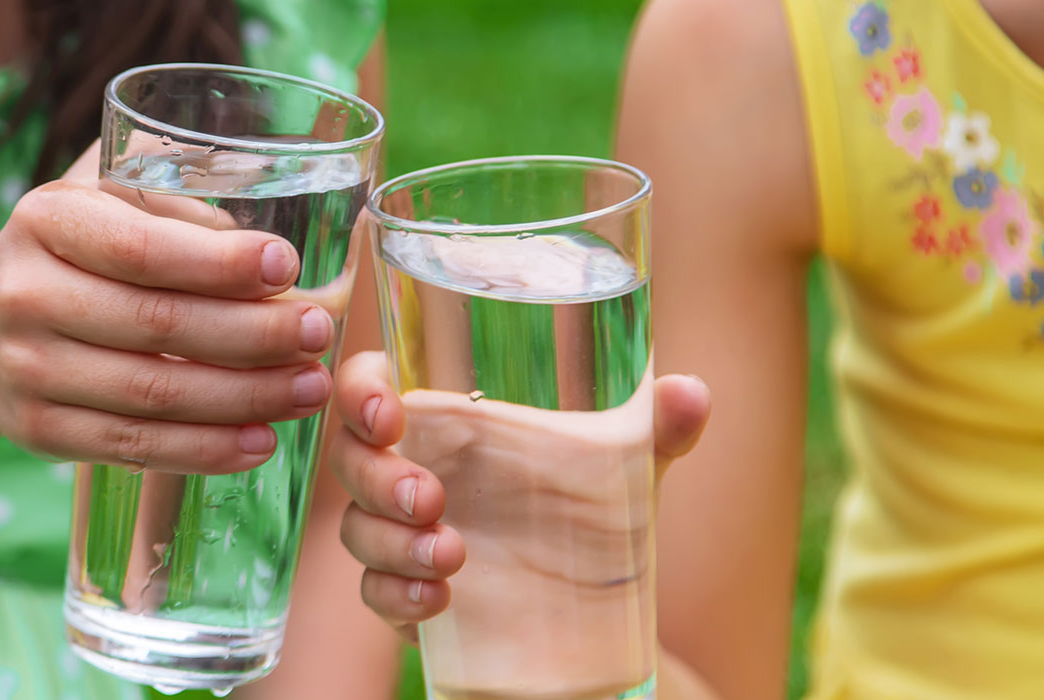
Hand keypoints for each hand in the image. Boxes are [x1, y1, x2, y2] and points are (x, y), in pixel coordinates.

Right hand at [0, 146, 336, 473]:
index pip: (141, 250)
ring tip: (309, 389)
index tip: (287, 267)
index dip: (220, 264)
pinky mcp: (38, 433)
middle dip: (255, 334)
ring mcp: (26, 372)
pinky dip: (205, 450)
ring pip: (154, 395)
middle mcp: (25, 296)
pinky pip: (134, 447)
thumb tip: (273, 257)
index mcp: (45, 221)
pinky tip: (260, 441)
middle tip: (319, 334)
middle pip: (159, 326)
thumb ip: (174, 208)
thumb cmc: (69, 255)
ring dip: (246, 397)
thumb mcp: (101, 204)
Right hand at [329, 351, 711, 640]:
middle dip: (376, 475)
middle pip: (351, 458)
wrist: (596, 608)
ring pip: (357, 528)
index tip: (391, 412)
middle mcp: (413, 470)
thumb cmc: (592, 509)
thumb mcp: (629, 466)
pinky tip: (438, 599)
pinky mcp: (407, 594)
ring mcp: (402, 535)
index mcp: (446, 422)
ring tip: (453, 555)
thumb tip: (691, 393)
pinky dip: (397, 594)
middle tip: (432, 497)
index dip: (361, 390)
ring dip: (391, 540)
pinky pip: (375, 592)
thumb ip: (657, 428)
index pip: (372, 385)